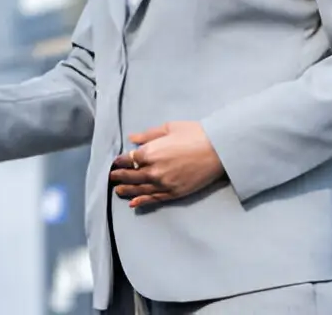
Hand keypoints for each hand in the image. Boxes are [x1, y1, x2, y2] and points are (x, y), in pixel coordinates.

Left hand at [108, 121, 224, 208]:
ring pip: (140, 189)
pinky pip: (154, 198)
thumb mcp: (169, 128)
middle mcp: (154, 170)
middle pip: (131, 175)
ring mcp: (164, 184)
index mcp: (150, 152)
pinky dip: (142, 201)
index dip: (119, 162)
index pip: (128, 159)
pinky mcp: (175, 192)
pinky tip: (134, 203)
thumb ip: (148, 135)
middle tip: (112, 177)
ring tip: (118, 191)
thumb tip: (132, 139)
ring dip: (127, 190)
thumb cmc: (195, 134)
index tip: (115, 163)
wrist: (219, 150)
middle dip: (119, 176)